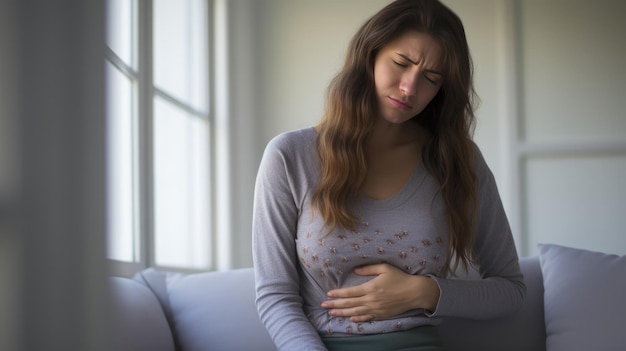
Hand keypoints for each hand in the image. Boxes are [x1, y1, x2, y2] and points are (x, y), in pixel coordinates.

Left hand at [320, 263, 439, 322]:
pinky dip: (358, 319)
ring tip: (332, 314)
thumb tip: (355, 270)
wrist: (414, 292)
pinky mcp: (381, 314)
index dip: (338, 294)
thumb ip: (369, 268)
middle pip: (349, 303)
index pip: (350, 292)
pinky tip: (350, 319)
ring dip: (342, 313)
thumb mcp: (384, 268)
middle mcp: (371, 300)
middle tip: (323, 306)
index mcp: (370, 287)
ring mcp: (376, 308)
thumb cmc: (400, 278)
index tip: (328, 294)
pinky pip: (367, 318)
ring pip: (356, 312)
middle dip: (335, 305)